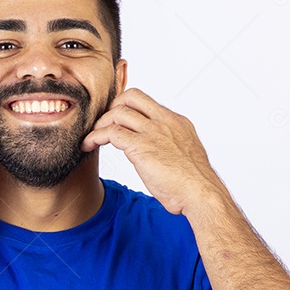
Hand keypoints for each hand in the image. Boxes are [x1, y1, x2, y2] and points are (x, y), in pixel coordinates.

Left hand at [81, 88, 221, 216]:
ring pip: (117, 112)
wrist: (201, 193)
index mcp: (177, 122)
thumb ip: (170, 146)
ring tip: (92, 138)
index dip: (126, 106)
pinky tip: (88, 145)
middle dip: (112, 107)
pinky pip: (110, 132)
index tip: (116, 119)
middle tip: (103, 125)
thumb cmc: (194, 184)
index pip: (145, 100)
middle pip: (130, 96)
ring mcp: (153, 132)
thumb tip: (159, 152)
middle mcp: (165, 121)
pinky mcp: (141, 146)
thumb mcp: (185, 155)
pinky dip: (94, 137)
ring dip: (100, 123)